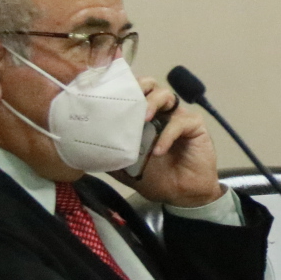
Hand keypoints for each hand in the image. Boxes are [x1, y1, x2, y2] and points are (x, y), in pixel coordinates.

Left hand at [115, 77, 222, 207]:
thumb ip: (110, 155)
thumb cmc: (155, 177)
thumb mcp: (125, 167)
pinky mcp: (195, 126)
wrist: (181, 194)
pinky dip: (167, 135)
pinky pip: (180, 122)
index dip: (122, 89)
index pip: (132, 94)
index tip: (108, 94)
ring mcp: (178, 117)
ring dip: (153, 103)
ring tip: (144, 120)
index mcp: (143, 118)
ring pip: (167, 95)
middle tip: (129, 99)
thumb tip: (85, 149)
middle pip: (151, 84)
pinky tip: (158, 151)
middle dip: (140, 86)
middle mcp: (161, 112)